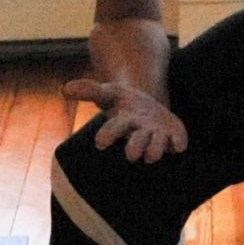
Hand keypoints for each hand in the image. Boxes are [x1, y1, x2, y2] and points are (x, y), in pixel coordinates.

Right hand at [65, 72, 188, 161]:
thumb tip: (65, 90)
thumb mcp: (109, 92)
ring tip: (152, 154)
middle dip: (134, 148)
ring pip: (156, 148)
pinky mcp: (173, 136)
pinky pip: (178, 143)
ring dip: (155, 149)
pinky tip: (177, 145)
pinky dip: (178, 143)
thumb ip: (88, 90)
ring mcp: (156, 136)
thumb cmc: (123, 104)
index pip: (113, 130)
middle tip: (131, 154)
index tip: (101, 142)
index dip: (108, 135)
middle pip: (135, 143)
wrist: (148, 110)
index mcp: (122, 123)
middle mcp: (138, 134)